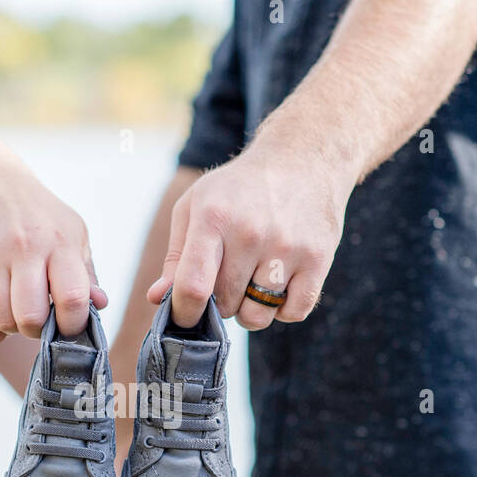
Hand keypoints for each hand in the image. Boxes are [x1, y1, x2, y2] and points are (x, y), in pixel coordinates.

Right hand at [0, 162, 106, 341]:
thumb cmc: (40, 218)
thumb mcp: (73, 233)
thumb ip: (87, 274)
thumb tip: (99, 304)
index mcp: (60, 242)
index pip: (72, 298)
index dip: (73, 324)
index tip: (68, 326)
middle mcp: (25, 247)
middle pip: (31, 315)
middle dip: (37, 330)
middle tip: (38, 321)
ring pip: (1, 318)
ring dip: (11, 329)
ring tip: (16, 316)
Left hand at [146, 139, 352, 329]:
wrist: (302, 159)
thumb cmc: (238, 190)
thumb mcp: (196, 207)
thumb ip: (176, 256)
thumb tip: (158, 298)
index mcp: (214, 217)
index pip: (193, 286)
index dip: (184, 312)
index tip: (186, 315)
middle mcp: (251, 232)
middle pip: (225, 305)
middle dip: (221, 302)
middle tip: (229, 276)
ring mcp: (288, 247)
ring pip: (258, 316)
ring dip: (251, 310)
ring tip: (253, 281)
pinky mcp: (318, 258)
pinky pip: (293, 314)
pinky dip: (283, 309)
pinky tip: (280, 285)